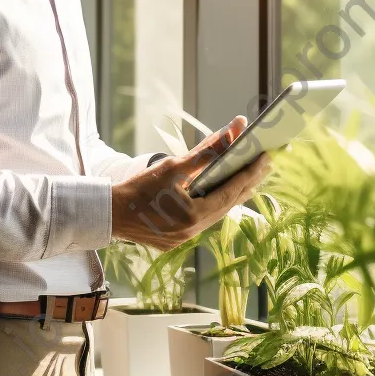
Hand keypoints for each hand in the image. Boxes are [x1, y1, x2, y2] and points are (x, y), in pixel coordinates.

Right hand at [111, 115, 270, 251]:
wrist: (108, 214)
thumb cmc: (137, 188)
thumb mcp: (171, 168)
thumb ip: (203, 153)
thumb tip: (229, 134)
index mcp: (193, 215)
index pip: (231, 191)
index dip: (251, 173)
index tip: (266, 156)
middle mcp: (193, 232)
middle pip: (229, 204)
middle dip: (247, 181)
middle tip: (263, 162)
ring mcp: (185, 239)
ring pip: (218, 214)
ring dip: (232, 193)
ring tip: (246, 174)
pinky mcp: (177, 241)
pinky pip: (203, 221)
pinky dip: (213, 204)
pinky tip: (219, 192)